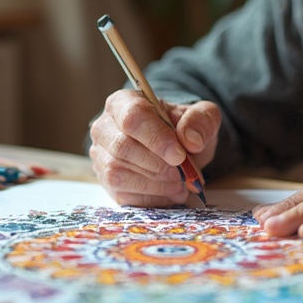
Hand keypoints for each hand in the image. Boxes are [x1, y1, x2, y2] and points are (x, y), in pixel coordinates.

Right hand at [89, 89, 220, 206]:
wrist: (175, 147)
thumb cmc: (182, 128)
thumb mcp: (202, 116)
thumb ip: (201, 120)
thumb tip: (191, 140)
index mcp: (124, 103)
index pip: (133, 117)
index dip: (156, 138)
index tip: (179, 155)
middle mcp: (104, 128)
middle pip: (122, 148)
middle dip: (158, 165)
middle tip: (184, 173)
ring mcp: (101, 156)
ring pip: (118, 174)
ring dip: (155, 184)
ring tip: (179, 183)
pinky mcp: (106, 182)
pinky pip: (123, 195)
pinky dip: (151, 198)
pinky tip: (169, 192)